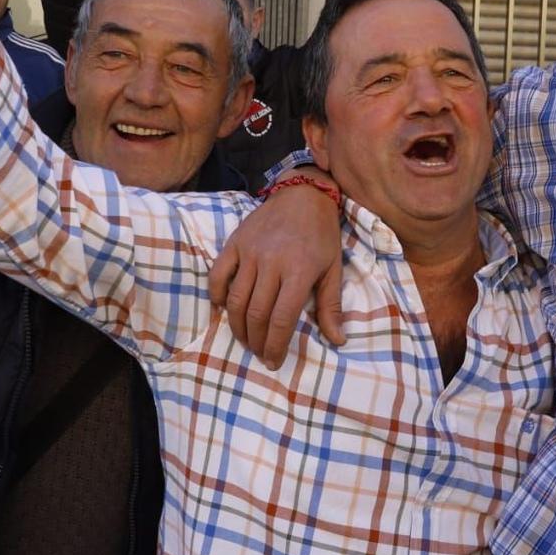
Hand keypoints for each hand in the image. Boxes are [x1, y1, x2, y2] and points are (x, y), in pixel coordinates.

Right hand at [210, 172, 346, 366]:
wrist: (304, 194)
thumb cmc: (322, 234)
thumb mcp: (333, 269)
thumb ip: (331, 306)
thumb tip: (337, 340)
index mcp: (299, 271)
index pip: (282, 319)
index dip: (276, 345)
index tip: (274, 361)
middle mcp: (271, 262)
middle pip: (257, 314)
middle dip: (256, 341)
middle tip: (260, 353)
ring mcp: (250, 252)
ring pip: (236, 300)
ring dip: (238, 326)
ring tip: (245, 339)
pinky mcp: (235, 242)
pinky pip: (218, 275)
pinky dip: (218, 295)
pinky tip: (224, 308)